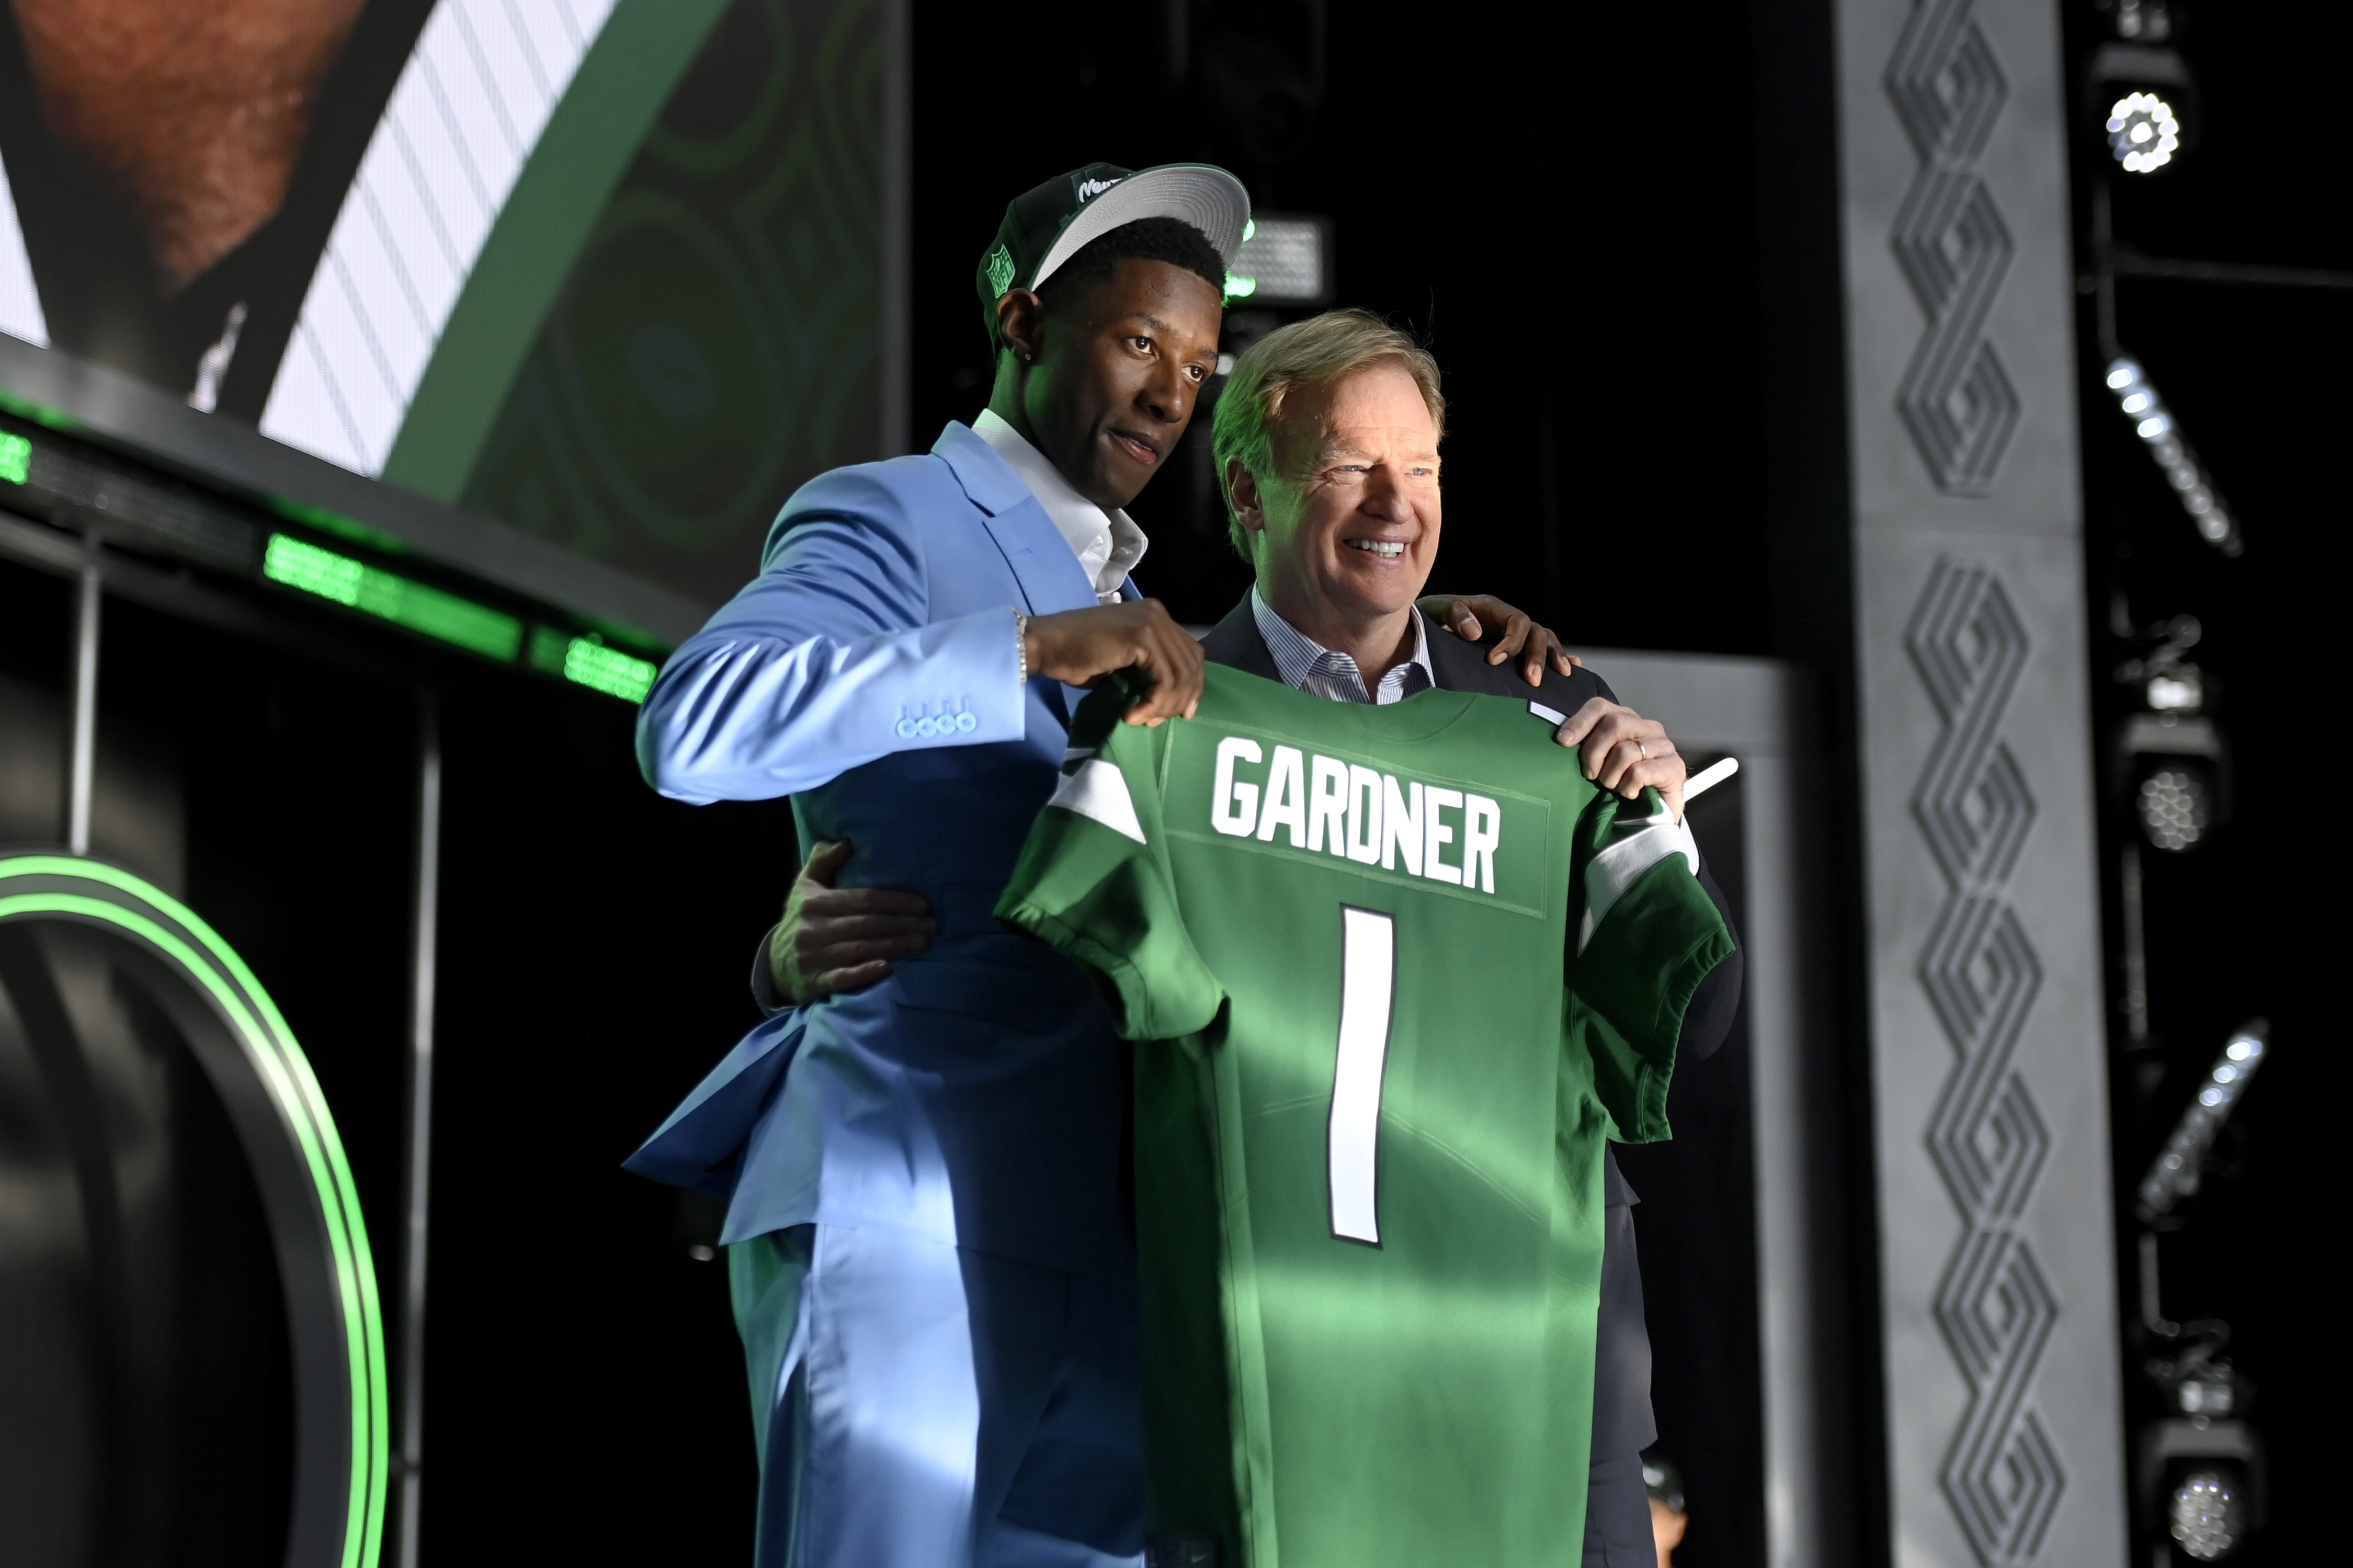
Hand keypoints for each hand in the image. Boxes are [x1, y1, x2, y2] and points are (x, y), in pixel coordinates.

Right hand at [769, 840, 935, 1004]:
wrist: (775, 965)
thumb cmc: (801, 920)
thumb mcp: (805, 885)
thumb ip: (823, 861)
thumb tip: (846, 842)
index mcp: (815, 903)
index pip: (863, 900)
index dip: (895, 902)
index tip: (923, 905)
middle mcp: (813, 929)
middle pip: (867, 925)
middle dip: (903, 924)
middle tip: (933, 926)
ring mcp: (813, 958)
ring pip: (861, 949)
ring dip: (896, 947)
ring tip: (923, 943)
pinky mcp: (815, 982)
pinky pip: (842, 978)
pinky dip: (865, 973)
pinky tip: (888, 969)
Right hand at [1022, 599, 1204, 725]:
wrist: (1046, 645)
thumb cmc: (1075, 656)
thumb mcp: (1123, 664)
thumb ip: (1149, 671)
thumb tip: (1173, 699)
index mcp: (1156, 617)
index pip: (1190, 653)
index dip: (1191, 685)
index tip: (1182, 713)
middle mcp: (1158, 614)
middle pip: (1191, 663)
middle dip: (1182, 698)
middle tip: (1158, 721)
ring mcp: (1152, 622)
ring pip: (1180, 674)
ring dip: (1165, 705)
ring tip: (1143, 720)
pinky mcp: (1142, 636)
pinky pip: (1164, 678)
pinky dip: (1153, 702)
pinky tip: (1133, 714)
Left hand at [1418, 593, 1581, 686]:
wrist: (1425, 625)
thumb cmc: (1430, 617)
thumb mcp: (1436, 611)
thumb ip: (1455, 616)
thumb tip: (1475, 633)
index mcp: (1493, 608)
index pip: (1517, 622)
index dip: (1511, 642)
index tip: (1494, 662)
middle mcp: (1509, 620)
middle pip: (1536, 633)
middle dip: (1537, 657)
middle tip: (1532, 682)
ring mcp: (1516, 634)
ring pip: (1545, 640)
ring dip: (1554, 657)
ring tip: (1564, 675)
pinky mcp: (1517, 649)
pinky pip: (1545, 650)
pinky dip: (1560, 657)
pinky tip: (1573, 671)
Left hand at [1551, 698, 1686, 819]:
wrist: (1654, 816)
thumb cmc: (1622, 786)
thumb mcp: (1601, 763)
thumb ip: (1589, 746)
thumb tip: (1562, 739)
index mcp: (1628, 720)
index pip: (1601, 707)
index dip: (1579, 722)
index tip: (1562, 741)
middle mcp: (1648, 728)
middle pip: (1614, 724)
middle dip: (1594, 752)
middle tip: (1590, 775)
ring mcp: (1664, 746)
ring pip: (1625, 750)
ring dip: (1611, 776)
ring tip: (1614, 788)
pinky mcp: (1674, 767)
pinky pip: (1639, 772)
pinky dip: (1627, 787)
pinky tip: (1630, 794)